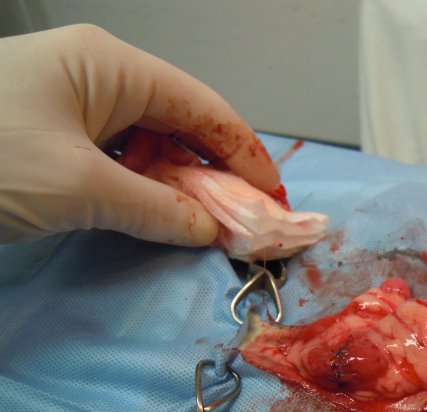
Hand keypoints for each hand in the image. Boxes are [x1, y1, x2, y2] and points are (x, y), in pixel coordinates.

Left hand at [0, 24, 279, 245]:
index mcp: (111, 65)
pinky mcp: (54, 134)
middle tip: (243, 223)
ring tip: (206, 227)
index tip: (273, 200)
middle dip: (215, 175)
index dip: (245, 156)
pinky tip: (158, 217)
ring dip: (180, 188)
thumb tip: (213, 231)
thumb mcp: (78, 187)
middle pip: (181, 125)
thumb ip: (157, 209)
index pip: (204, 108)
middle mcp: (98, 76)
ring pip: (151, 146)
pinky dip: (144, 192)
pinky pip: (119, 161)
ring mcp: (74, 104)